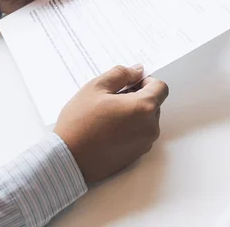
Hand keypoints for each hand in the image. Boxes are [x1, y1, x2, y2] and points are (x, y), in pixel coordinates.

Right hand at [54, 65, 168, 183]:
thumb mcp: (97, 87)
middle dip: (138, 97)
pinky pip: (140, 135)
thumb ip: (121, 74)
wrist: (68, 159)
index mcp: (144, 108)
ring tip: (108, 116)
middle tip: (112, 100)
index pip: (160, 87)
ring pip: (147, 120)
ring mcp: (145, 143)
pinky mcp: (137, 155)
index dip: (146, 81)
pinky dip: (130, 129)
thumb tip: (137, 71)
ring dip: (134, 113)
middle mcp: (150, 127)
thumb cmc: (79, 123)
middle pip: (154, 104)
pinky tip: (108, 130)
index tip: (129, 83)